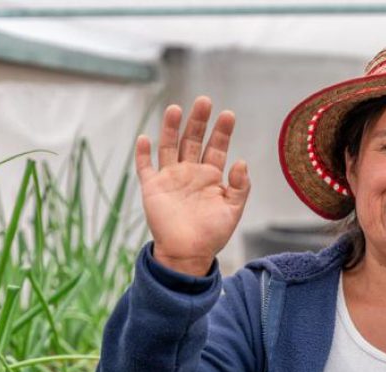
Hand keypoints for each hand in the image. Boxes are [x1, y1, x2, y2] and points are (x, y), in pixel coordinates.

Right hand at [135, 96, 250, 275]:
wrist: (188, 254)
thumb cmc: (212, 234)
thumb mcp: (233, 210)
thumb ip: (241, 187)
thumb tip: (242, 162)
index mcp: (211, 176)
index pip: (217, 147)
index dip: (222, 131)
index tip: (228, 114)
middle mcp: (190, 172)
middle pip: (193, 139)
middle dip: (198, 121)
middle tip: (204, 101)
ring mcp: (170, 178)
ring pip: (169, 146)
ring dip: (171, 128)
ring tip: (176, 109)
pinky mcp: (152, 188)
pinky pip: (145, 167)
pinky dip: (143, 153)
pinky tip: (144, 138)